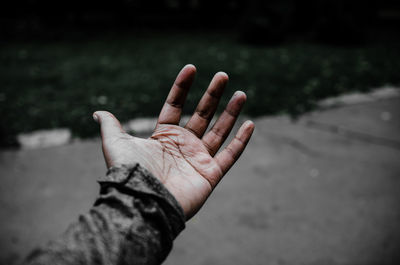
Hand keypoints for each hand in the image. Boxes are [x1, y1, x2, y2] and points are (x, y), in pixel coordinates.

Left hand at [93, 65, 253, 218]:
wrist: (142, 202)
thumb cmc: (130, 173)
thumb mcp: (116, 143)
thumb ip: (111, 126)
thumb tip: (98, 113)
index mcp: (163, 135)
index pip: (176, 105)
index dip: (182, 87)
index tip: (191, 68)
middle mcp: (183, 145)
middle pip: (202, 114)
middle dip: (213, 94)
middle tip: (223, 75)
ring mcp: (198, 159)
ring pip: (219, 131)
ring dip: (231, 112)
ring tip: (241, 93)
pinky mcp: (210, 175)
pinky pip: (230, 155)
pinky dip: (241, 141)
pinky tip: (249, 123)